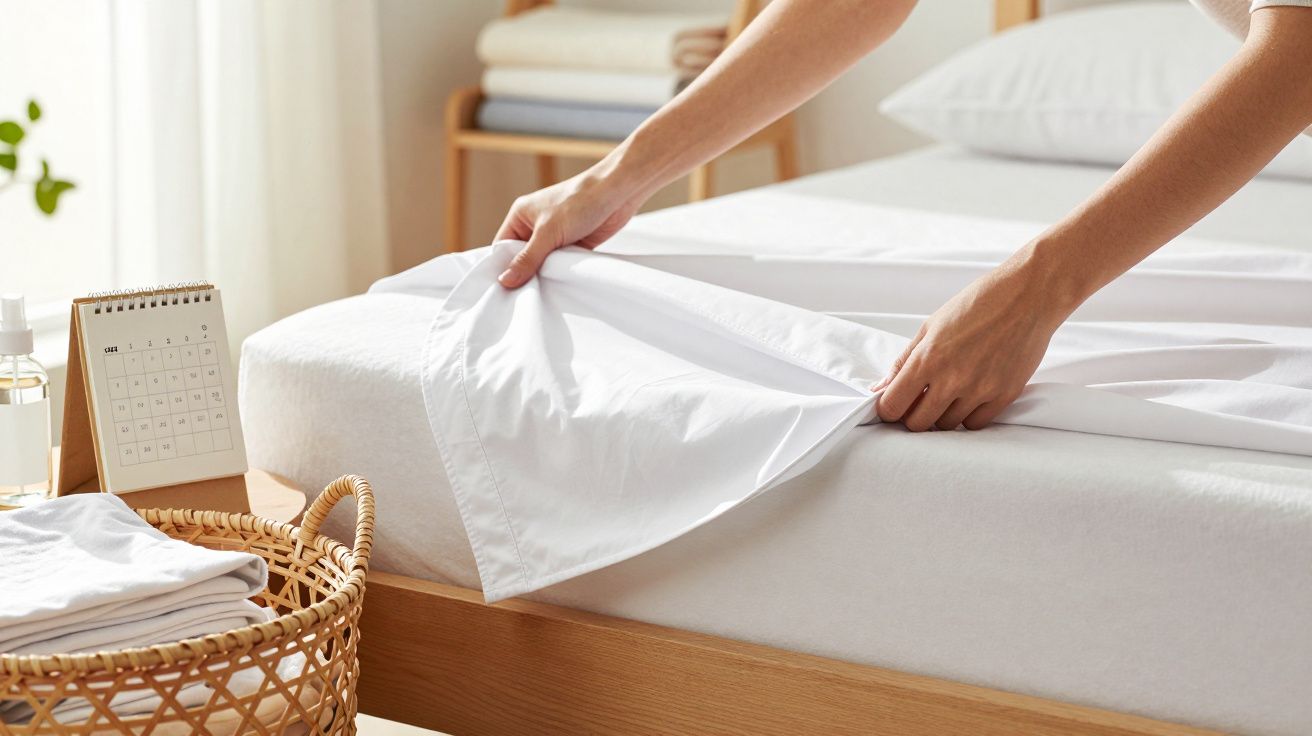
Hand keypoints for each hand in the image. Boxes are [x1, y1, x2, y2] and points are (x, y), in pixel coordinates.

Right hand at [495, 170, 646, 287]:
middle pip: (522, 257)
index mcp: (521, 216)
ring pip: (542, 263)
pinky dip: (560, 274)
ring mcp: (555, 236)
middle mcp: (535, 226)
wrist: (618, 193)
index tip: (502, 291)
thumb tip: (505, 281)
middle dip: (524, 274)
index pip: (503, 247)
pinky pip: (560, 264)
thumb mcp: (548, 233)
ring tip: (540, 295)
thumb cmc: (579, 201)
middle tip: (521, 298)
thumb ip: (527, 259)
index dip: (502, 268)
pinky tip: (558, 287)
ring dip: (545, 275)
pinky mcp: (573, 244)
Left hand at [874, 253, 1075, 431]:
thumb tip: (879, 389)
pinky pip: (975, 423)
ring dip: (940, 415)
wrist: (1028, 297)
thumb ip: (903, 361)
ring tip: (947, 392)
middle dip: (912, 415)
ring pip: (947, 425)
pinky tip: (968, 397)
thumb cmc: (977, 304)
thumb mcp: (930, 326)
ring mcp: (980, 390)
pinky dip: (967, 415)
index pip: (892, 406)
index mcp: (927, 359)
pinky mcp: (1004, 395)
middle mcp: (951, 380)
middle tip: (919, 401)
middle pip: (918, 424)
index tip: (893, 404)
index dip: (888, 409)